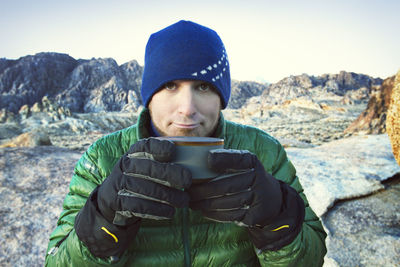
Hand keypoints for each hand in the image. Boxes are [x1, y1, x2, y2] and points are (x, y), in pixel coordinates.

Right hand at [97, 137, 191, 224]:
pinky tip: (170, 212)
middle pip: (147, 167)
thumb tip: (200, 161)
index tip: (172, 151)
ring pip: (145, 188)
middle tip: (188, 181)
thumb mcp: (149, 166)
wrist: (114, 200)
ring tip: (184, 201)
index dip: (158, 147)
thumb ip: (167, 162)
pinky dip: (157, 210)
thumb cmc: (142, 179)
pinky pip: (138, 205)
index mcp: (134, 153)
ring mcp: (119, 183)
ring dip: (167, 195)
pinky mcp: (117, 201)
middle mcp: (125, 165)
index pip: (145, 145)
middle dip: (170, 173)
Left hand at [188, 149, 303, 250]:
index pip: (239, 159)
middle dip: (203, 190)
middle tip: (187, 191)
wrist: (270, 199)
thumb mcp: (242, 162)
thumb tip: (195, 157)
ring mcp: (257, 199)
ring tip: (190, 201)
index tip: (207, 159)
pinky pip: (229, 216)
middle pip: (226, 186)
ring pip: (225, 203)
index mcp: (252, 163)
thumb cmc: (245, 175)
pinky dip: (212, 213)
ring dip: (204, 203)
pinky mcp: (253, 216)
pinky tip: (202, 210)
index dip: (224, 159)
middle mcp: (257, 179)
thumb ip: (225, 158)